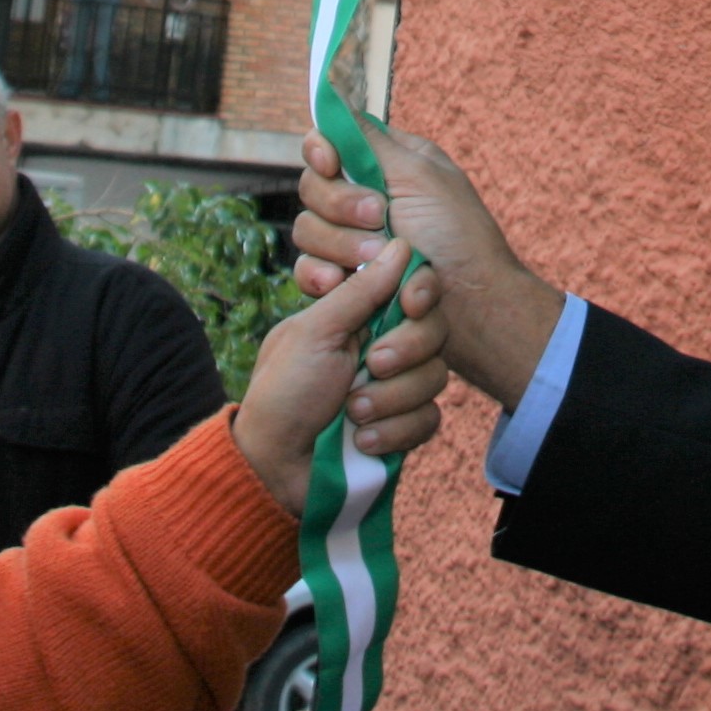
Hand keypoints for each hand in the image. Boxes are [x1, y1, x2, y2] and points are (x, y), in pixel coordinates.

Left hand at [230, 241, 452, 517]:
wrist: (274, 466)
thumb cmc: (284, 391)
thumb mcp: (316, 332)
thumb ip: (360, 290)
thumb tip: (400, 244)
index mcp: (361, 315)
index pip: (415, 289)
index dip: (422, 293)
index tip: (412, 304)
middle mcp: (384, 346)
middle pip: (434, 332)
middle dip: (405, 353)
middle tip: (370, 367)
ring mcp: (397, 387)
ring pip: (435, 377)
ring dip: (391, 400)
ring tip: (352, 415)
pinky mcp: (405, 426)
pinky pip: (429, 419)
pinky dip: (395, 431)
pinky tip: (363, 441)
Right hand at [292, 118, 566, 409]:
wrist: (472, 306)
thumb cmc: (458, 236)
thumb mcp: (419, 175)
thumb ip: (369, 140)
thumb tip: (334, 94)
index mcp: (386, 164)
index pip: (330, 145)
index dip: (321, 152)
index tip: (329, 163)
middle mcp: (365, 198)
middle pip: (313, 188)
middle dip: (341, 205)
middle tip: (379, 217)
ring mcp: (353, 242)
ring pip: (308, 231)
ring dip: (340, 244)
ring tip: (377, 259)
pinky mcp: (346, 280)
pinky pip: (309, 271)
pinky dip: (320, 276)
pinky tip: (338, 283)